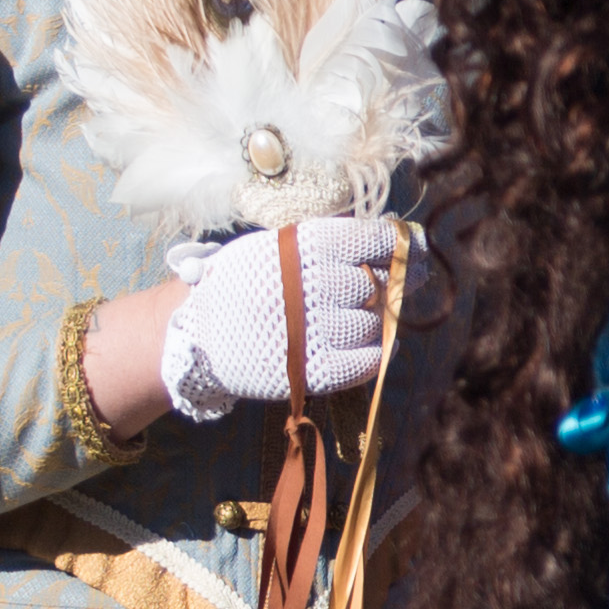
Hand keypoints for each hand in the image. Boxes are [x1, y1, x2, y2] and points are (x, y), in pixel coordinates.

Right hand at [135, 218, 410, 429]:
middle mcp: (310, 284)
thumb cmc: (248, 283)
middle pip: (377, 286)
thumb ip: (335, 242)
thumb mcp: (281, 247)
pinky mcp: (311, 370)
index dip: (400, 246)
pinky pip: (368, 361)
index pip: (375, 239)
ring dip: (372, 324)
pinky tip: (361, 347)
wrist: (196, 334)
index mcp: (305, 246)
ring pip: (374, 325)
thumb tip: (402, 238)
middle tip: (380, 290)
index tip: (413, 251)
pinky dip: (372, 355)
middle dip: (384, 289)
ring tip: (350, 320)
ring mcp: (311, 329)